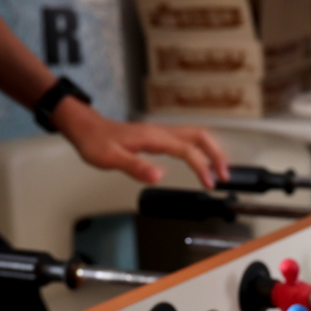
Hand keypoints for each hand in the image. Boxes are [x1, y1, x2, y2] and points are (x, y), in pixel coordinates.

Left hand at [57, 100, 229, 187]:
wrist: (85, 128)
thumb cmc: (95, 142)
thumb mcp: (110, 159)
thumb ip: (135, 167)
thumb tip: (158, 176)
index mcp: (153, 138)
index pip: (187, 150)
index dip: (202, 167)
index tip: (210, 182)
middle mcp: (160, 132)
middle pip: (200, 136)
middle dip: (217, 154)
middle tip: (225, 174)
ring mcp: (159, 132)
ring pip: (195, 135)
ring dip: (210, 150)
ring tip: (219, 168)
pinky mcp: (156, 136)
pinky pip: (185, 138)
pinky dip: (199, 148)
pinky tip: (198, 159)